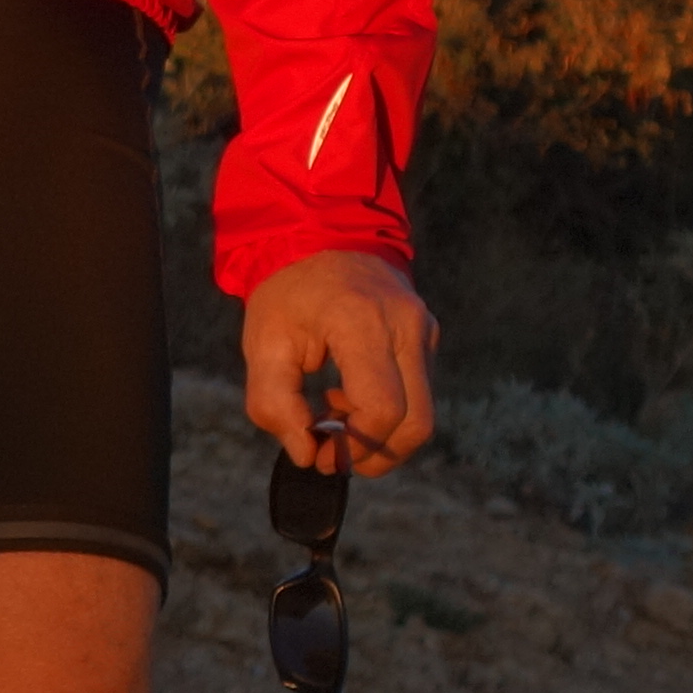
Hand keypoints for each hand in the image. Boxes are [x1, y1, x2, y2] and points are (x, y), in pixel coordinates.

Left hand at [240, 248, 437, 469]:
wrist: (319, 237)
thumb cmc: (287, 293)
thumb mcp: (263, 345)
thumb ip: (276, 405)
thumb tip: (306, 454)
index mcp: (361, 322)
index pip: (383, 408)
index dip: (355, 446)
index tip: (320, 454)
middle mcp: (406, 325)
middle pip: (417, 422)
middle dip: (377, 455)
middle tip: (333, 455)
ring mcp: (424, 329)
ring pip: (423, 412)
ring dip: (382, 436)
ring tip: (334, 418)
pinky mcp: (428, 336)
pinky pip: (420, 392)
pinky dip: (388, 412)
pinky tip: (348, 395)